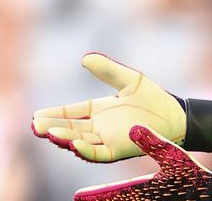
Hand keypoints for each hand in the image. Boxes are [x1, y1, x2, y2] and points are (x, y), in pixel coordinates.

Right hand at [32, 52, 185, 161]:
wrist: (176, 115)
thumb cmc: (154, 98)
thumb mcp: (129, 80)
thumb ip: (108, 70)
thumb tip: (84, 58)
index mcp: (100, 110)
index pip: (71, 113)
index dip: (55, 114)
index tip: (37, 115)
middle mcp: (100, 127)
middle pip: (71, 129)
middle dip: (53, 128)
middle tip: (35, 127)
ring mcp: (108, 139)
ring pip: (80, 142)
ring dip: (65, 138)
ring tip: (50, 133)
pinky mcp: (119, 150)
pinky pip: (98, 153)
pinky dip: (85, 150)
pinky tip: (73, 144)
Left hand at [74, 125, 211, 200]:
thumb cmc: (195, 178)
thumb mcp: (174, 157)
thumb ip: (153, 143)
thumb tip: (133, 129)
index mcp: (144, 189)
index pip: (114, 193)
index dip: (96, 194)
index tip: (79, 196)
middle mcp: (144, 198)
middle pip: (117, 199)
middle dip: (99, 198)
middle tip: (81, 198)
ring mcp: (151, 200)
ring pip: (127, 199)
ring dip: (111, 197)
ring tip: (96, 196)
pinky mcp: (160, 199)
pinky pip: (137, 198)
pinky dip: (126, 197)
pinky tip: (128, 195)